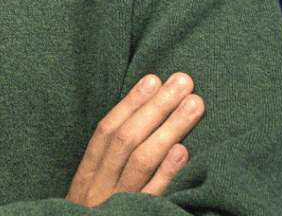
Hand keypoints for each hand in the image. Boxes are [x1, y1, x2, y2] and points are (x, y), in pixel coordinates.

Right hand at [66, 72, 203, 207]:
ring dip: (169, 129)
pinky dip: (166, 172)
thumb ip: (107, 166)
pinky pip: (151, 196)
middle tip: (183, 81)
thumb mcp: (90, 195)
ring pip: (142, 161)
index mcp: (87, 177)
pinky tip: (183, 151)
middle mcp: (100, 188)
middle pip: (128, 140)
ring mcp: (118, 205)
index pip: (108, 131)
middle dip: (156, 107)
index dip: (130, 103)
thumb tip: (139, 124)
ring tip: (193, 104)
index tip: (153, 78)